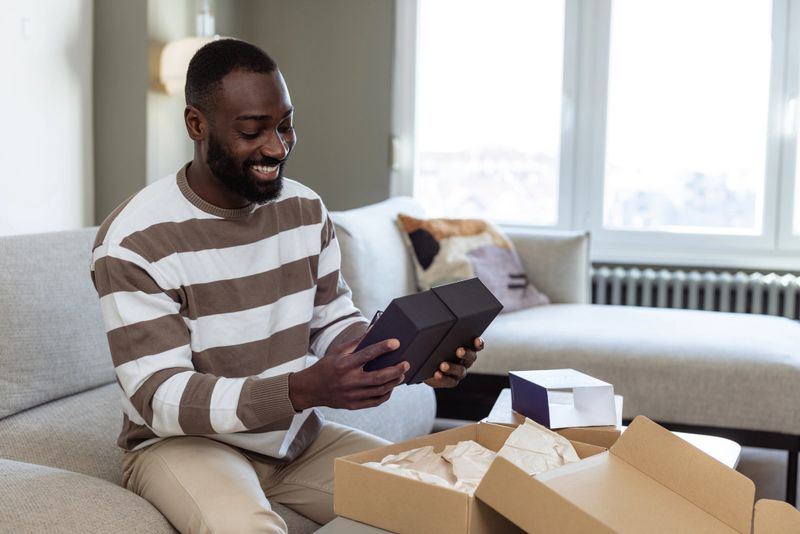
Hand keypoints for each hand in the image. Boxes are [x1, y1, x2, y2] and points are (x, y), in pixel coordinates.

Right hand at [288, 335, 408, 410]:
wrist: (311, 389)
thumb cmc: (326, 367)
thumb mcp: (337, 351)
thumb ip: (356, 342)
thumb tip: (373, 330)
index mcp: (344, 364)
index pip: (367, 354)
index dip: (383, 348)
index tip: (396, 343)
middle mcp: (348, 381)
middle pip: (378, 377)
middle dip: (395, 370)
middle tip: (406, 363)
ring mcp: (351, 395)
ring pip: (379, 390)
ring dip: (394, 382)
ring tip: (401, 374)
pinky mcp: (353, 405)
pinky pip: (375, 401)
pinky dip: (386, 394)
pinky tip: (390, 387)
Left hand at [424, 337, 484, 387]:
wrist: (424, 363)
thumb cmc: (434, 345)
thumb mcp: (438, 338)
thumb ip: (441, 333)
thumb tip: (438, 324)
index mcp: (467, 347)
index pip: (477, 345)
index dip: (479, 343)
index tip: (477, 340)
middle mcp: (466, 360)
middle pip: (471, 357)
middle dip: (466, 353)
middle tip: (459, 350)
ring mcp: (460, 372)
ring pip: (461, 371)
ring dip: (452, 367)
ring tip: (443, 365)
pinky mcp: (451, 381)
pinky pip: (449, 381)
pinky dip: (443, 378)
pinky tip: (436, 374)